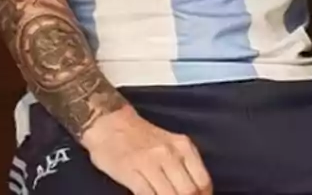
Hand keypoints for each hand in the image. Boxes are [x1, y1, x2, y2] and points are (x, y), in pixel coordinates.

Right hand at [82, 105, 212, 194]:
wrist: (108, 123)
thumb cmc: (140, 136)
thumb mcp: (171, 144)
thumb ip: (184, 165)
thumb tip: (196, 192)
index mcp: (183, 147)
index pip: (203, 182)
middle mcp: (170, 154)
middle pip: (189, 191)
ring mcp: (150, 163)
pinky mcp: (130, 172)